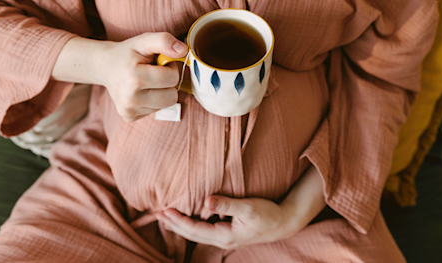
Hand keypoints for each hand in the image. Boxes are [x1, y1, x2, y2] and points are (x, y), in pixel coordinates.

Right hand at [100, 32, 187, 121]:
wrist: (105, 66)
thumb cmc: (128, 53)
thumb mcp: (144, 40)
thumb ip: (164, 41)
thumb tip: (184, 50)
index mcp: (134, 79)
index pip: (172, 79)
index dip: (170, 68)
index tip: (158, 63)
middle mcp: (130, 99)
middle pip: (172, 97)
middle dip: (167, 83)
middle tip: (154, 73)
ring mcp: (129, 110)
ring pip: (165, 105)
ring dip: (160, 92)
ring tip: (146, 81)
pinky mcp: (129, 117)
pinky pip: (155, 111)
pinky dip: (152, 100)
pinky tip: (140, 91)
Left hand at [156, 196, 301, 249]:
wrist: (284, 222)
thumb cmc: (268, 214)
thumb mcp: (249, 208)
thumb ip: (227, 204)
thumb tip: (206, 200)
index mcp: (224, 235)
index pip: (193, 229)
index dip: (177, 220)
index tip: (164, 210)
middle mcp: (221, 240)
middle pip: (191, 234)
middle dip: (173, 224)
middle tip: (157, 214)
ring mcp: (224, 238)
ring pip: (196, 234)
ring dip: (180, 225)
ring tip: (166, 217)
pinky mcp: (228, 232)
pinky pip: (204, 230)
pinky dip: (191, 224)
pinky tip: (187, 217)